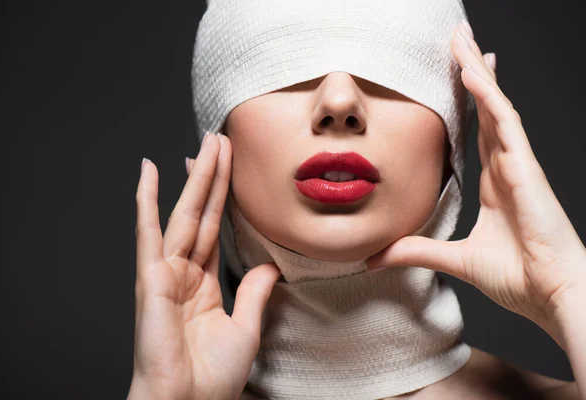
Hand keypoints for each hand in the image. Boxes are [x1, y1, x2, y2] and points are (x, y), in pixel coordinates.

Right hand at [128, 132, 280, 399]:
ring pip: (184, 214)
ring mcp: (165, 272)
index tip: (225, 167)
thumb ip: (256, 293)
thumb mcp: (245, 328)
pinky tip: (147, 171)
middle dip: (212, 176)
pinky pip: (149, 233)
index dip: (222, 197)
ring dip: (196, 177)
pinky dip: (145, 201)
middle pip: (202, 213)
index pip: (215, 228)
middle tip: (220, 139)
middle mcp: (182, 272)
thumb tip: (270, 267)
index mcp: (202, 283)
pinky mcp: (151, 278)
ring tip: (206, 143)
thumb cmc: (210, 377)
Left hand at [367, 22, 585, 340]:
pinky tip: (472, 72)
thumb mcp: (454, 259)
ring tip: (461, 39)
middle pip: (485, 106)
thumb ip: (415, 251)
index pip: (476, 128)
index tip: (453, 74)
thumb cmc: (518, 278)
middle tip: (457, 38)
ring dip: (476, 70)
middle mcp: (506, 165)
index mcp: (493, 182)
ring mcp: (518, 163)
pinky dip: (489, 96)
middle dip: (470, 70)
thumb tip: (374, 256)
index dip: (465, 100)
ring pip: (494, 105)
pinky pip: (506, 122)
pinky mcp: (527, 168)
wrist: (550, 296)